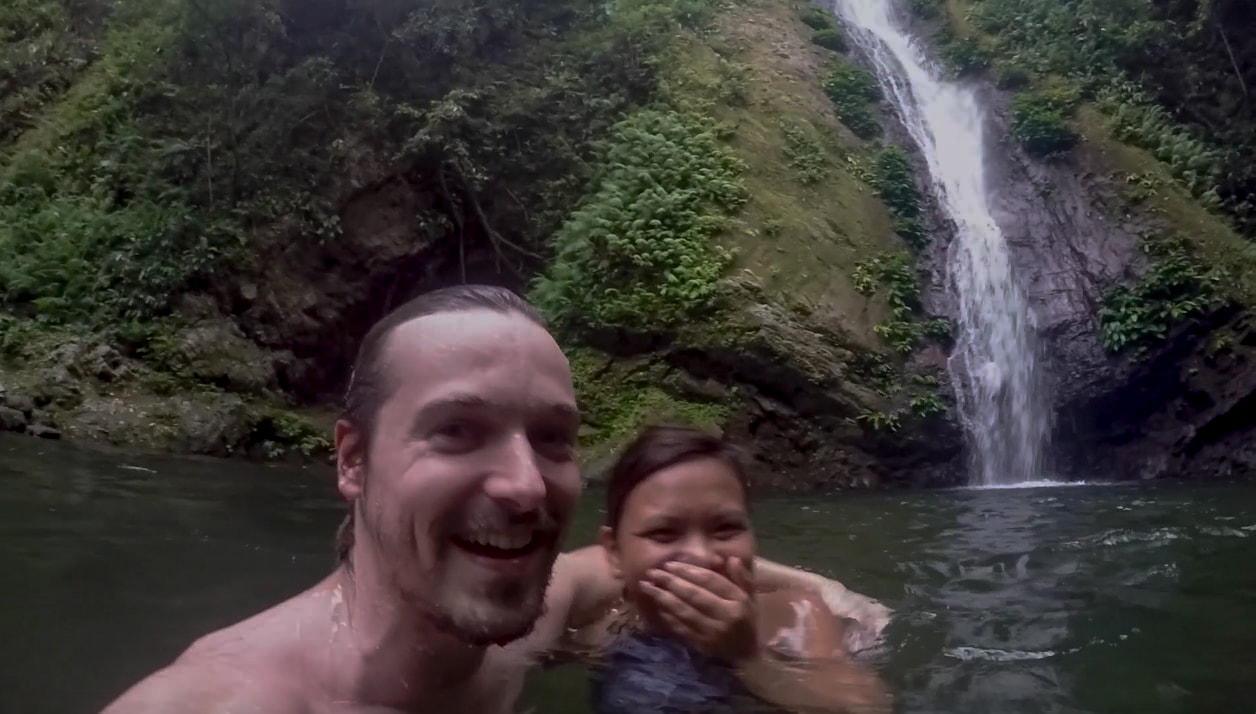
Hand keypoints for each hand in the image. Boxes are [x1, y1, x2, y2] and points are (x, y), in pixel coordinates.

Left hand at [639, 557, 757, 661]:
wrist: (747, 656)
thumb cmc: (747, 621)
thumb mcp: (750, 597)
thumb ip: (742, 577)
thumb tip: (730, 558)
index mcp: (738, 600)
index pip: (710, 580)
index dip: (688, 570)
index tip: (669, 564)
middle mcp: (726, 616)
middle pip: (694, 594)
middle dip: (670, 581)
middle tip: (652, 572)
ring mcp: (713, 632)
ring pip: (685, 611)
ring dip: (664, 598)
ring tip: (647, 586)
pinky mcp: (702, 646)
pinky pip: (681, 629)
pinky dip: (668, 617)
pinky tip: (658, 607)